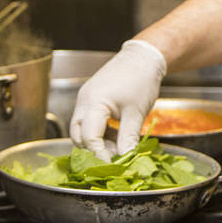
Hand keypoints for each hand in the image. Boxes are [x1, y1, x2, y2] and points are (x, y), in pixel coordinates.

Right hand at [69, 39, 166, 158]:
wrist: (143, 57)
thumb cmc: (141, 81)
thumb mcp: (136, 113)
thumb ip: (128, 138)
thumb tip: (125, 159)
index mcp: (93, 103)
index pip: (89, 137)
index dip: (99, 154)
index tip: (112, 165)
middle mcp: (84, 101)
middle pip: (78, 135)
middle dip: (92, 149)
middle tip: (112, 158)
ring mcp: (86, 99)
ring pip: (81, 129)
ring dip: (96, 141)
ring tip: (117, 147)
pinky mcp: (92, 98)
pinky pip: (88, 121)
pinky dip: (99, 132)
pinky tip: (115, 136)